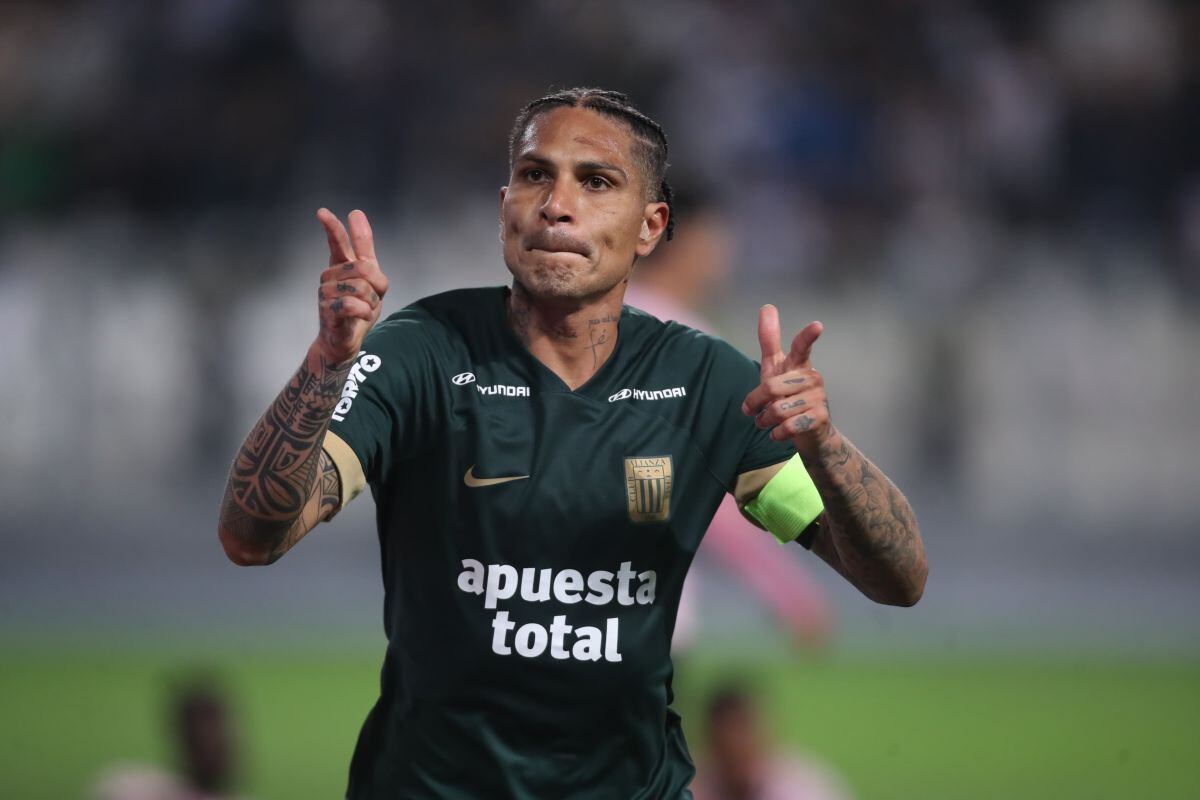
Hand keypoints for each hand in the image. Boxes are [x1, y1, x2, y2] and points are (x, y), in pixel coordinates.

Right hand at [314, 208, 389, 363]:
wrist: (345, 342)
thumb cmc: (358, 310)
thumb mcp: (371, 280)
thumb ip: (366, 251)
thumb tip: (356, 214)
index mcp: (341, 267)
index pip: (336, 242)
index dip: (332, 227)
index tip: (321, 212)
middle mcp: (329, 276)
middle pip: (365, 268)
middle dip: (377, 286)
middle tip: (373, 299)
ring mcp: (326, 293)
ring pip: (362, 288)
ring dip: (372, 303)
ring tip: (363, 311)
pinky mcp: (327, 311)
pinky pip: (352, 304)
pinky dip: (364, 312)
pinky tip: (360, 317)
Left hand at [741, 304, 831, 456]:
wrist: (810, 433)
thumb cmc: (787, 395)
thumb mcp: (774, 368)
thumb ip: (770, 340)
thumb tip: (767, 306)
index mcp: (799, 364)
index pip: (801, 346)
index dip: (807, 336)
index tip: (817, 325)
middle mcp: (811, 377)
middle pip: (771, 387)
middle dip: (755, 403)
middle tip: (752, 411)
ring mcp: (818, 397)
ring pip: (777, 410)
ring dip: (765, 421)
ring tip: (768, 422)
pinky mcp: (820, 418)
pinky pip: (787, 426)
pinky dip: (776, 433)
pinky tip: (779, 433)